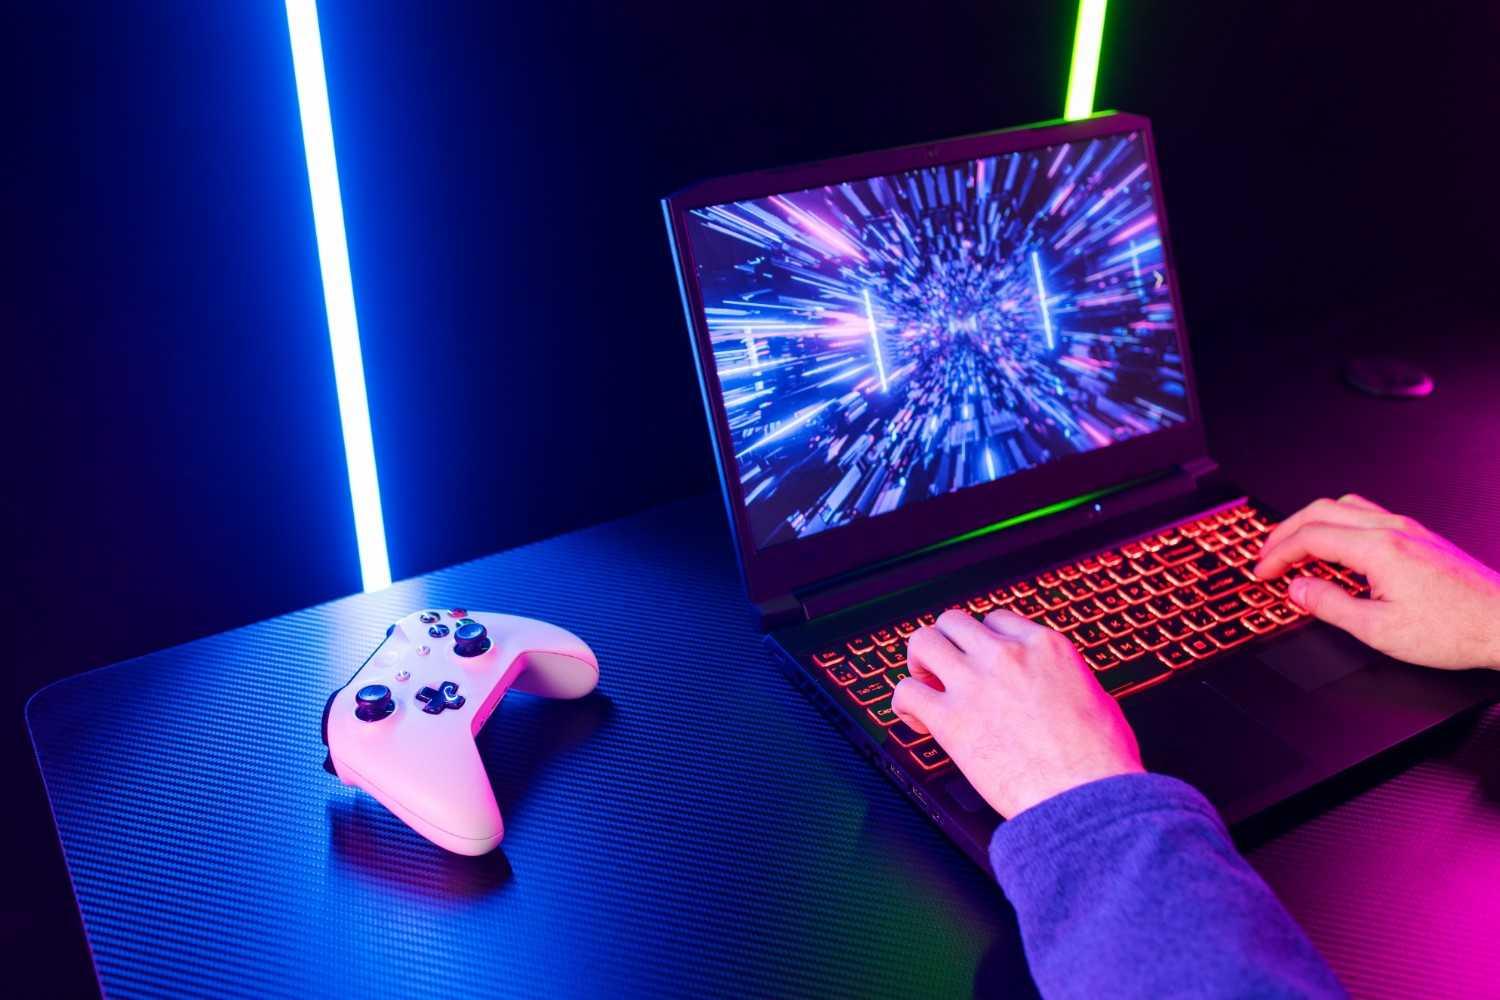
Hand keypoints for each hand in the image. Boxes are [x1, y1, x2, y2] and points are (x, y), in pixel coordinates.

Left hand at [890, 609, 1142, 818]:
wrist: (1087, 799)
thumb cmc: (1101, 762)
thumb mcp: (1097, 699)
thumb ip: (1065, 682)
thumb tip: (1057, 689)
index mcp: (1045, 647)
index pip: (996, 621)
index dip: (984, 643)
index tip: (981, 663)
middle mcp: (1006, 656)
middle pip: (953, 622)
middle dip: (948, 645)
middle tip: (947, 671)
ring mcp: (975, 684)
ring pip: (922, 641)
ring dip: (920, 663)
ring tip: (926, 686)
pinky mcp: (950, 720)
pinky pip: (905, 692)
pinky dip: (904, 704)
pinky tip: (917, 720)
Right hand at [1254, 494, 1499, 668]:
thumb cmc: (1455, 629)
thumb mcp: (1379, 630)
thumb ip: (1330, 605)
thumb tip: (1299, 589)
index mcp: (1378, 548)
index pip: (1310, 537)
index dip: (1278, 554)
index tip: (1262, 571)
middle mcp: (1392, 529)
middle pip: (1322, 511)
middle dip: (1286, 531)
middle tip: (1267, 555)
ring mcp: (1407, 528)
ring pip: (1344, 506)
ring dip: (1312, 523)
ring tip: (1295, 547)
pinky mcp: (1418, 536)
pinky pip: (1366, 515)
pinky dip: (1338, 525)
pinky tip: (1337, 549)